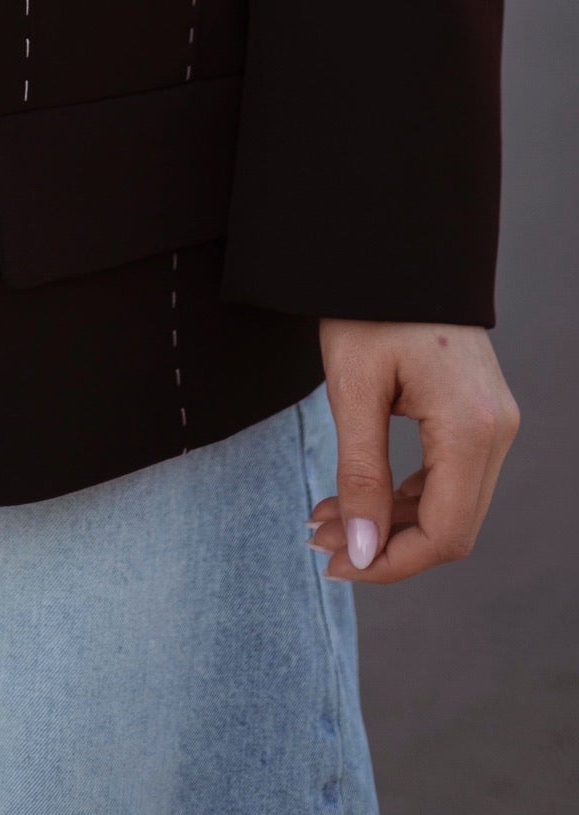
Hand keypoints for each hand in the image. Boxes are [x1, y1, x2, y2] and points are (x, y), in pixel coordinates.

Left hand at [308, 319, 517, 584]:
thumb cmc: (367, 307)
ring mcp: (493, 423)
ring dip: (388, 522)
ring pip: (448, 505)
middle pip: (451, 526)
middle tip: (317, 540)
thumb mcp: (352, 390)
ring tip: (323, 520)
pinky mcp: (478, 415)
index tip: (335, 565)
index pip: (446, 534)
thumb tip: (361, 552)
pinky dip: (402, 495)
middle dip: (383, 544)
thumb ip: (360, 475)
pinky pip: (448, 476)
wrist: (394, 248)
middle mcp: (497, 431)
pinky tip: (352, 497)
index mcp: (472, 428)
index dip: (391, 563)